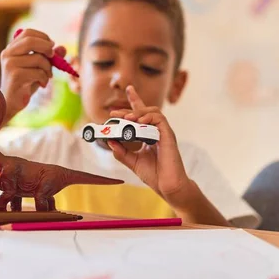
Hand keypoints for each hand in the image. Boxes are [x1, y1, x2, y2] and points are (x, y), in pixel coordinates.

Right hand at [0, 28, 54, 118]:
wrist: (10, 102)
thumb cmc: (25, 83)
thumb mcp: (39, 67)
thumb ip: (49, 57)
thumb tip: (63, 48)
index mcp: (12, 48)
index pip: (27, 33)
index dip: (43, 37)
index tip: (52, 46)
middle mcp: (8, 53)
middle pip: (31, 41)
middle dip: (47, 47)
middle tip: (53, 56)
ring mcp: (10, 64)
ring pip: (38, 58)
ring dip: (48, 68)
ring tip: (47, 76)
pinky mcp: (15, 76)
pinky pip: (38, 72)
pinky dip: (44, 78)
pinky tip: (42, 84)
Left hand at [107, 86, 190, 204]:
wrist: (168, 187)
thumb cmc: (155, 175)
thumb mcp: (133, 162)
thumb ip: (121, 152)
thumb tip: (109, 140)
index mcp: (149, 135)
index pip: (142, 114)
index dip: (135, 101)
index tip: (127, 91)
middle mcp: (157, 131)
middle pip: (145, 111)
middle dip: (130, 106)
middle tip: (114, 113)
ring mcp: (164, 133)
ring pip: (153, 112)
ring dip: (138, 113)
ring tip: (126, 119)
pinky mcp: (169, 136)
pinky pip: (160, 120)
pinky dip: (149, 118)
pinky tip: (139, 122)